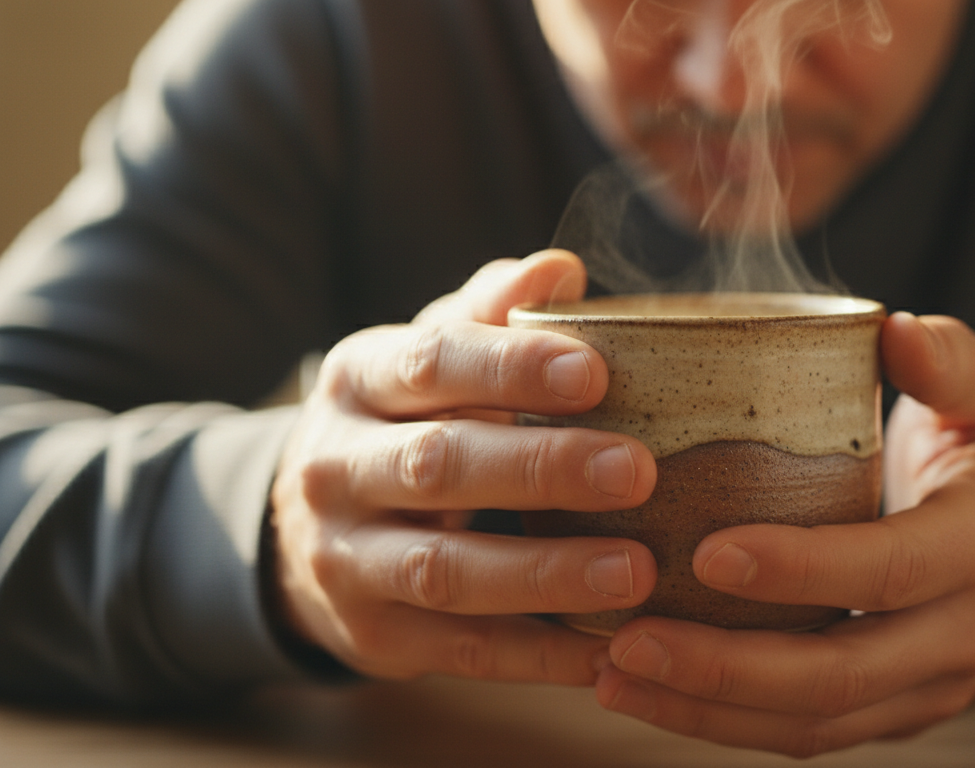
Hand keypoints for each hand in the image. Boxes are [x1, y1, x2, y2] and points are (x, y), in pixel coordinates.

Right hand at [269, 250, 657, 683]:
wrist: (303, 531)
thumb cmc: (404, 424)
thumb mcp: (429, 362)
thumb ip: (490, 317)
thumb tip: (558, 268)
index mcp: (360, 380)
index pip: (432, 364)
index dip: (511, 368)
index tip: (595, 372)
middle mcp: (338, 467)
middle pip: (439, 465)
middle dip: (541, 468)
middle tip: (638, 472)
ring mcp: (349, 558)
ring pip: (445, 568)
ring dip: (544, 572)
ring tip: (636, 571)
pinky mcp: (375, 634)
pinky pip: (462, 650)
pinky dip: (539, 653)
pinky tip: (610, 651)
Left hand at [592, 312, 974, 755]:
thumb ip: (951, 362)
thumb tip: (898, 332)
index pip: (890, 569)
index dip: (801, 570)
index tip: (707, 550)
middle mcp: (959, 633)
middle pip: (840, 676)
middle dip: (726, 667)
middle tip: (630, 639)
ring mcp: (928, 688)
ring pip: (816, 722)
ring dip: (709, 710)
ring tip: (616, 674)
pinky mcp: (895, 714)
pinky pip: (809, 734)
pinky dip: (725, 724)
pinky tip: (652, 693)